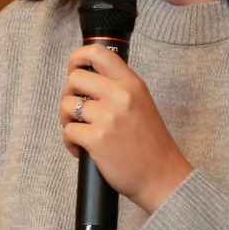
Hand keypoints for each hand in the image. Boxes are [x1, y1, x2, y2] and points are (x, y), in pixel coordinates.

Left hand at [61, 46, 191, 212]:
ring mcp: (108, 117)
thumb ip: (119, 88)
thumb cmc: (150, 144)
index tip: (73, 69)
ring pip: (66, 105)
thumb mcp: (141, 103)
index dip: (77, 57)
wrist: (162, 176)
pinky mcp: (97, 139)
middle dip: (69, 94)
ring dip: (67, 120)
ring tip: (80, 131)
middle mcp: (120, 95)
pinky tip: (82, 149)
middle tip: (76, 110)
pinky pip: (68, 131)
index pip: (98, 53)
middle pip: (74, 79)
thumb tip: (86, 79)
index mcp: (132, 84)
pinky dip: (70, 142)